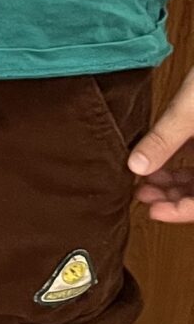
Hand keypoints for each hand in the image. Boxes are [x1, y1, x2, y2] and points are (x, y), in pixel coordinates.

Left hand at [129, 73, 193, 221]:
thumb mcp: (188, 111)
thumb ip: (164, 140)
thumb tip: (136, 167)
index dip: (182, 212)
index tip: (153, 211)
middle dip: (173, 198)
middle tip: (141, 195)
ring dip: (174, 183)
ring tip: (142, 181)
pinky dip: (178, 165)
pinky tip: (153, 163)